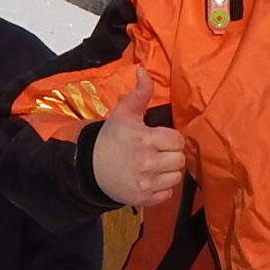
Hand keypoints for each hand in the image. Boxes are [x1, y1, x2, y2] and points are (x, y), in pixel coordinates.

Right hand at [91, 67, 187, 208]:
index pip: (177, 141)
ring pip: (176, 178)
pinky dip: (162, 188)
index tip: (160, 139)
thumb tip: (144, 69)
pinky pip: (167, 194)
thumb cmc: (111, 138)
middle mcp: (147, 163)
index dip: (171, 139)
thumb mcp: (123, 113)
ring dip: (168, 172)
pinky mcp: (143, 199)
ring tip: (156, 166)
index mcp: (144, 139)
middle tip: (159, 153)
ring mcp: (145, 183)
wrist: (90, 168)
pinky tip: (150, 179)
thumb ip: (139, 93)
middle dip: (171, 155)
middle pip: (180, 160)